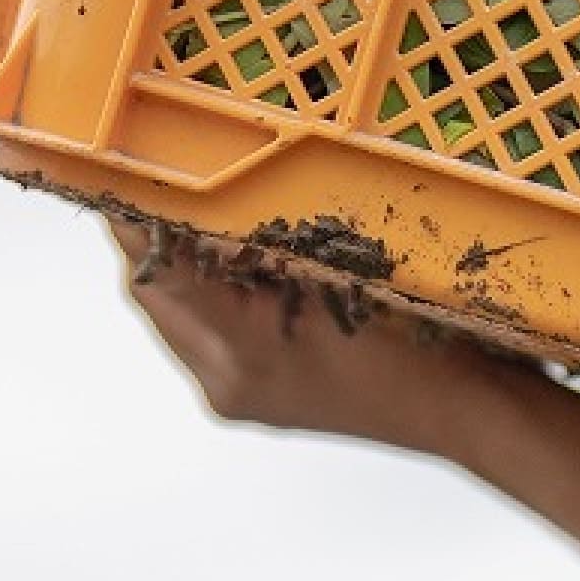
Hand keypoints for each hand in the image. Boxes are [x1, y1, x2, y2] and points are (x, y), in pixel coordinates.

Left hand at [113, 215, 505, 452]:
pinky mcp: (254, 400)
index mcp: (243, 347)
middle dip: (148, 236)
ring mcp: (237, 396)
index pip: (156, 271)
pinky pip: (204, 337)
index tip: (112, 168)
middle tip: (152, 176)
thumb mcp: (347, 264)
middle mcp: (225, 381)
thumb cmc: (422, 333)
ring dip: (175, 266)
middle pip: (154, 297)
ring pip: (176, 317)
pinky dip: (206, 295)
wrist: (467, 412)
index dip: (129, 215)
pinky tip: (235, 261)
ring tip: (190, 210)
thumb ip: (269, 234)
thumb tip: (204, 186)